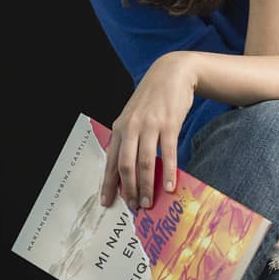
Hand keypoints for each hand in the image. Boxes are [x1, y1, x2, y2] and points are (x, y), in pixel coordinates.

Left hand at [100, 52, 194, 209]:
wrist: (171, 73)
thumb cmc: (152, 98)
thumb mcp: (133, 116)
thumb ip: (130, 138)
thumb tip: (130, 169)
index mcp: (120, 127)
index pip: (110, 161)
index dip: (108, 183)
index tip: (107, 202)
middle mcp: (131, 127)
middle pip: (125, 166)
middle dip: (129, 190)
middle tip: (134, 207)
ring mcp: (150, 125)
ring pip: (145, 163)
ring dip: (147, 186)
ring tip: (149, 202)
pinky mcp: (169, 123)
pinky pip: (167, 153)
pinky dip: (168, 172)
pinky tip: (171, 186)